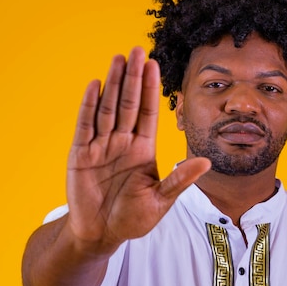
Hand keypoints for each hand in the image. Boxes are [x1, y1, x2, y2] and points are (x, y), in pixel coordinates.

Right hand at [66, 48, 209, 252]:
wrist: (100, 235)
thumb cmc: (132, 218)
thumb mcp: (160, 200)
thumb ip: (179, 180)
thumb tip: (206, 162)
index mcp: (143, 149)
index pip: (149, 112)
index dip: (151, 89)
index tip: (155, 66)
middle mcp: (123, 142)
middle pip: (129, 103)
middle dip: (134, 77)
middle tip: (138, 50)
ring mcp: (101, 146)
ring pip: (108, 108)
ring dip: (113, 84)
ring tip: (119, 59)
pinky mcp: (80, 154)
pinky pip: (85, 125)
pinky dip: (89, 105)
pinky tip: (95, 85)